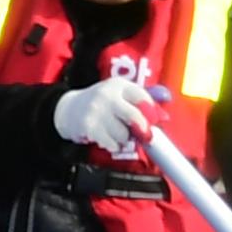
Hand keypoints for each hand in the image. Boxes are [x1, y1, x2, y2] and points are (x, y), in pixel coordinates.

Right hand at [54, 75, 168, 158]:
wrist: (67, 110)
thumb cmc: (101, 104)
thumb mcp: (120, 95)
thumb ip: (143, 100)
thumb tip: (165, 115)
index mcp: (119, 85)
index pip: (142, 97)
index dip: (151, 111)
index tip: (154, 121)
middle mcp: (107, 95)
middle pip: (134, 116)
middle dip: (143, 129)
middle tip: (145, 136)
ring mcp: (96, 111)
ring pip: (123, 133)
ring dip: (125, 139)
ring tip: (117, 134)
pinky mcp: (89, 127)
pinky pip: (111, 143)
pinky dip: (114, 145)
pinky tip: (109, 140)